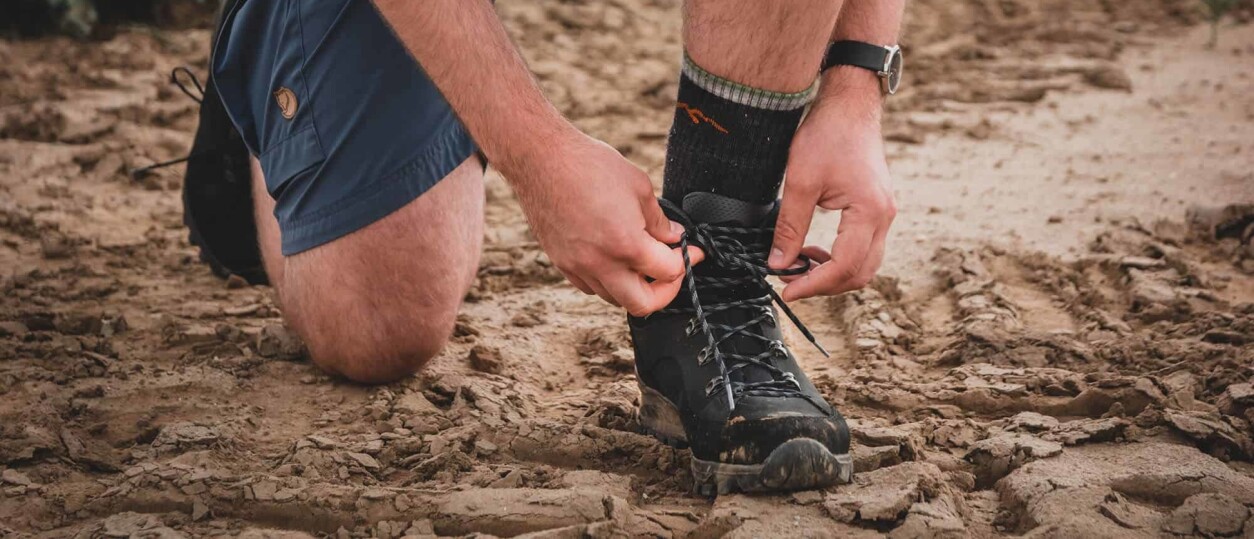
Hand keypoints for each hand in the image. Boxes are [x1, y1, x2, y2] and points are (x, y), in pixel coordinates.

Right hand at [505, 130, 702, 315]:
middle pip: (643, 304)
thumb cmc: (590, 165)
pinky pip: (591, 286)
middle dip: (664, 291)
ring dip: (634, 286)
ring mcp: (578, 266)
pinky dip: (608, 281)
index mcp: (626, 244)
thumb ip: (659, 221)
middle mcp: (601, 263)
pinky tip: (614, 259)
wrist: (541, 159)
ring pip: (614, 298)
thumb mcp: (639, 186)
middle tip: (671, 271)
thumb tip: (673, 238)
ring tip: (642, 262)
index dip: (687, 260)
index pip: (668, 272)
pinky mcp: (561, 263)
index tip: (692, 250)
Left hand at [768, 81, 895, 300]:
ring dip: (834, 274)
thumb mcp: (800, 182)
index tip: (787, 290)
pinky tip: (814, 251)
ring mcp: (884, 213)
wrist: (850, 106)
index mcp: (869, 212)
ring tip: (799, 267)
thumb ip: (790, 227)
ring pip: (865, 264)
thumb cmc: (827, 135)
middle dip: (825, 285)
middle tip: (790, 282)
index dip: (814, 284)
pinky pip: (864, 248)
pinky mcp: (878, 209)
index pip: (844, 267)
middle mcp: (884, 217)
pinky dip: (841, 259)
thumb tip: (779, 263)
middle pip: (861, 273)